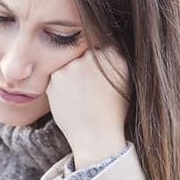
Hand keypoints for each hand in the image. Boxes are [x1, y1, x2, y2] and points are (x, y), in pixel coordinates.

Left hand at [46, 47, 129, 169]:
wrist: (96, 137)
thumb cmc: (112, 111)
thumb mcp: (123, 80)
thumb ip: (113, 58)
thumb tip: (103, 43)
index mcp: (112, 55)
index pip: (98, 47)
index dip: (96, 63)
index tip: (96, 78)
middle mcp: (92, 56)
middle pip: (81, 53)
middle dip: (82, 68)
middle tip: (87, 90)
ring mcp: (73, 65)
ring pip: (67, 64)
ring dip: (71, 76)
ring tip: (80, 97)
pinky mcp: (56, 76)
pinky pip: (56, 75)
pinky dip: (60, 86)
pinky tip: (71, 100)